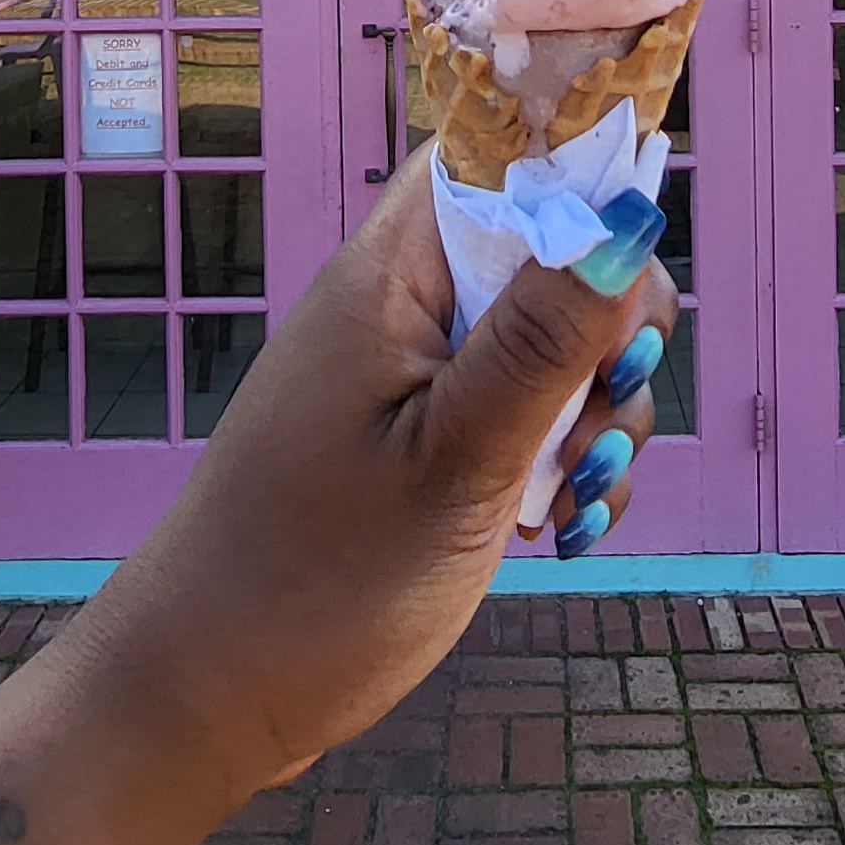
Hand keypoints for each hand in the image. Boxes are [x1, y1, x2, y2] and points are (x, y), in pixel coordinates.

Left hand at [66, 148, 674, 812]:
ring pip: (557, 345)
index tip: (631, 264)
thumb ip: (545, 339)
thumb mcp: (456, 459)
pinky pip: (532, 418)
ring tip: (569, 500)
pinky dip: (566, 466)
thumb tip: (629, 220)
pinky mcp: (432, 444)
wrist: (212, 695)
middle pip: (552, 251)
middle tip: (599, 414)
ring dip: (598, 414)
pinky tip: (562, 530)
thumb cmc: (314, 578)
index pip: (495, 148)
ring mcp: (419, 378)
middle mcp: (404, 307)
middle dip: (611, 330)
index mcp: (392, 275)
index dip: (580, 176)